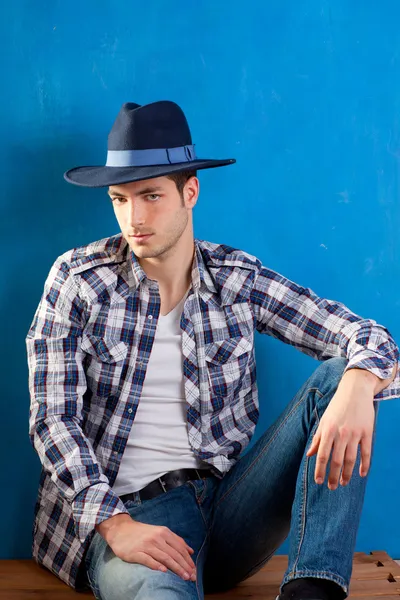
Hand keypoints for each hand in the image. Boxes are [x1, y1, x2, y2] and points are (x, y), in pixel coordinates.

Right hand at [97, 514, 195, 580]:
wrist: (120, 529)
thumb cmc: (142, 533)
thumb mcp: (160, 531)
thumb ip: (175, 540)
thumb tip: (190, 550)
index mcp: (164, 532)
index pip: (180, 548)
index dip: (188, 560)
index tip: (194, 570)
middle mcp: (157, 537)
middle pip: (174, 554)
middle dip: (185, 566)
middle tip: (192, 577)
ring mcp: (146, 545)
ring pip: (165, 557)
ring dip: (176, 568)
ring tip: (184, 577)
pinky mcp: (136, 552)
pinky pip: (148, 560)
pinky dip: (156, 565)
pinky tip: (163, 572)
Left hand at [306, 369, 376, 489]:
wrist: (355, 391)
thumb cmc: (337, 406)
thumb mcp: (323, 420)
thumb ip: (317, 438)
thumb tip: (309, 454)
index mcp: (328, 430)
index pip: (322, 455)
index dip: (320, 470)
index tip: (318, 481)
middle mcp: (341, 433)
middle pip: (336, 460)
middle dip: (333, 476)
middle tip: (331, 488)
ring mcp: (355, 433)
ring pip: (351, 459)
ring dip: (347, 474)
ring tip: (343, 483)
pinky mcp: (367, 432)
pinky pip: (366, 453)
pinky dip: (365, 465)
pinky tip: (362, 474)